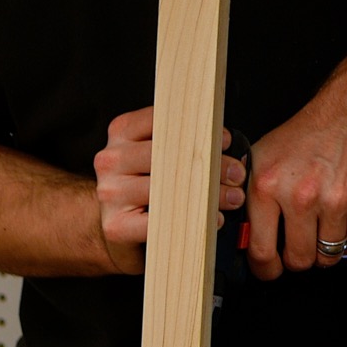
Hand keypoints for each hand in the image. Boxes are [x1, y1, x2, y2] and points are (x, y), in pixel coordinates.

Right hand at [92, 107, 247, 275]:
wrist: (115, 218)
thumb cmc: (145, 180)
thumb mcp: (156, 150)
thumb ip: (181, 140)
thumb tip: (225, 142)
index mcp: (121, 131)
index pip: (162, 122)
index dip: (198, 130)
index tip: (225, 141)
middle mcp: (110, 159)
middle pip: (167, 157)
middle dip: (210, 165)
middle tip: (237, 174)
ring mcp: (109, 193)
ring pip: (167, 190)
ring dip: (208, 195)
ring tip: (232, 198)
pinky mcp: (115, 224)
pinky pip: (159, 223)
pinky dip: (191, 221)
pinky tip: (211, 219)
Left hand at [245, 101, 346, 279]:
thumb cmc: (306, 136)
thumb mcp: (261, 159)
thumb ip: (249, 197)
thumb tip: (241, 234)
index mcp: (268, 187)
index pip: (261, 251)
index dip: (264, 269)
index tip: (269, 270)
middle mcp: (301, 196)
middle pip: (298, 259)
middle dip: (296, 259)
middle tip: (298, 248)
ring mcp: (335, 201)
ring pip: (327, 256)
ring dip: (323, 252)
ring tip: (320, 233)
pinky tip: (340, 225)